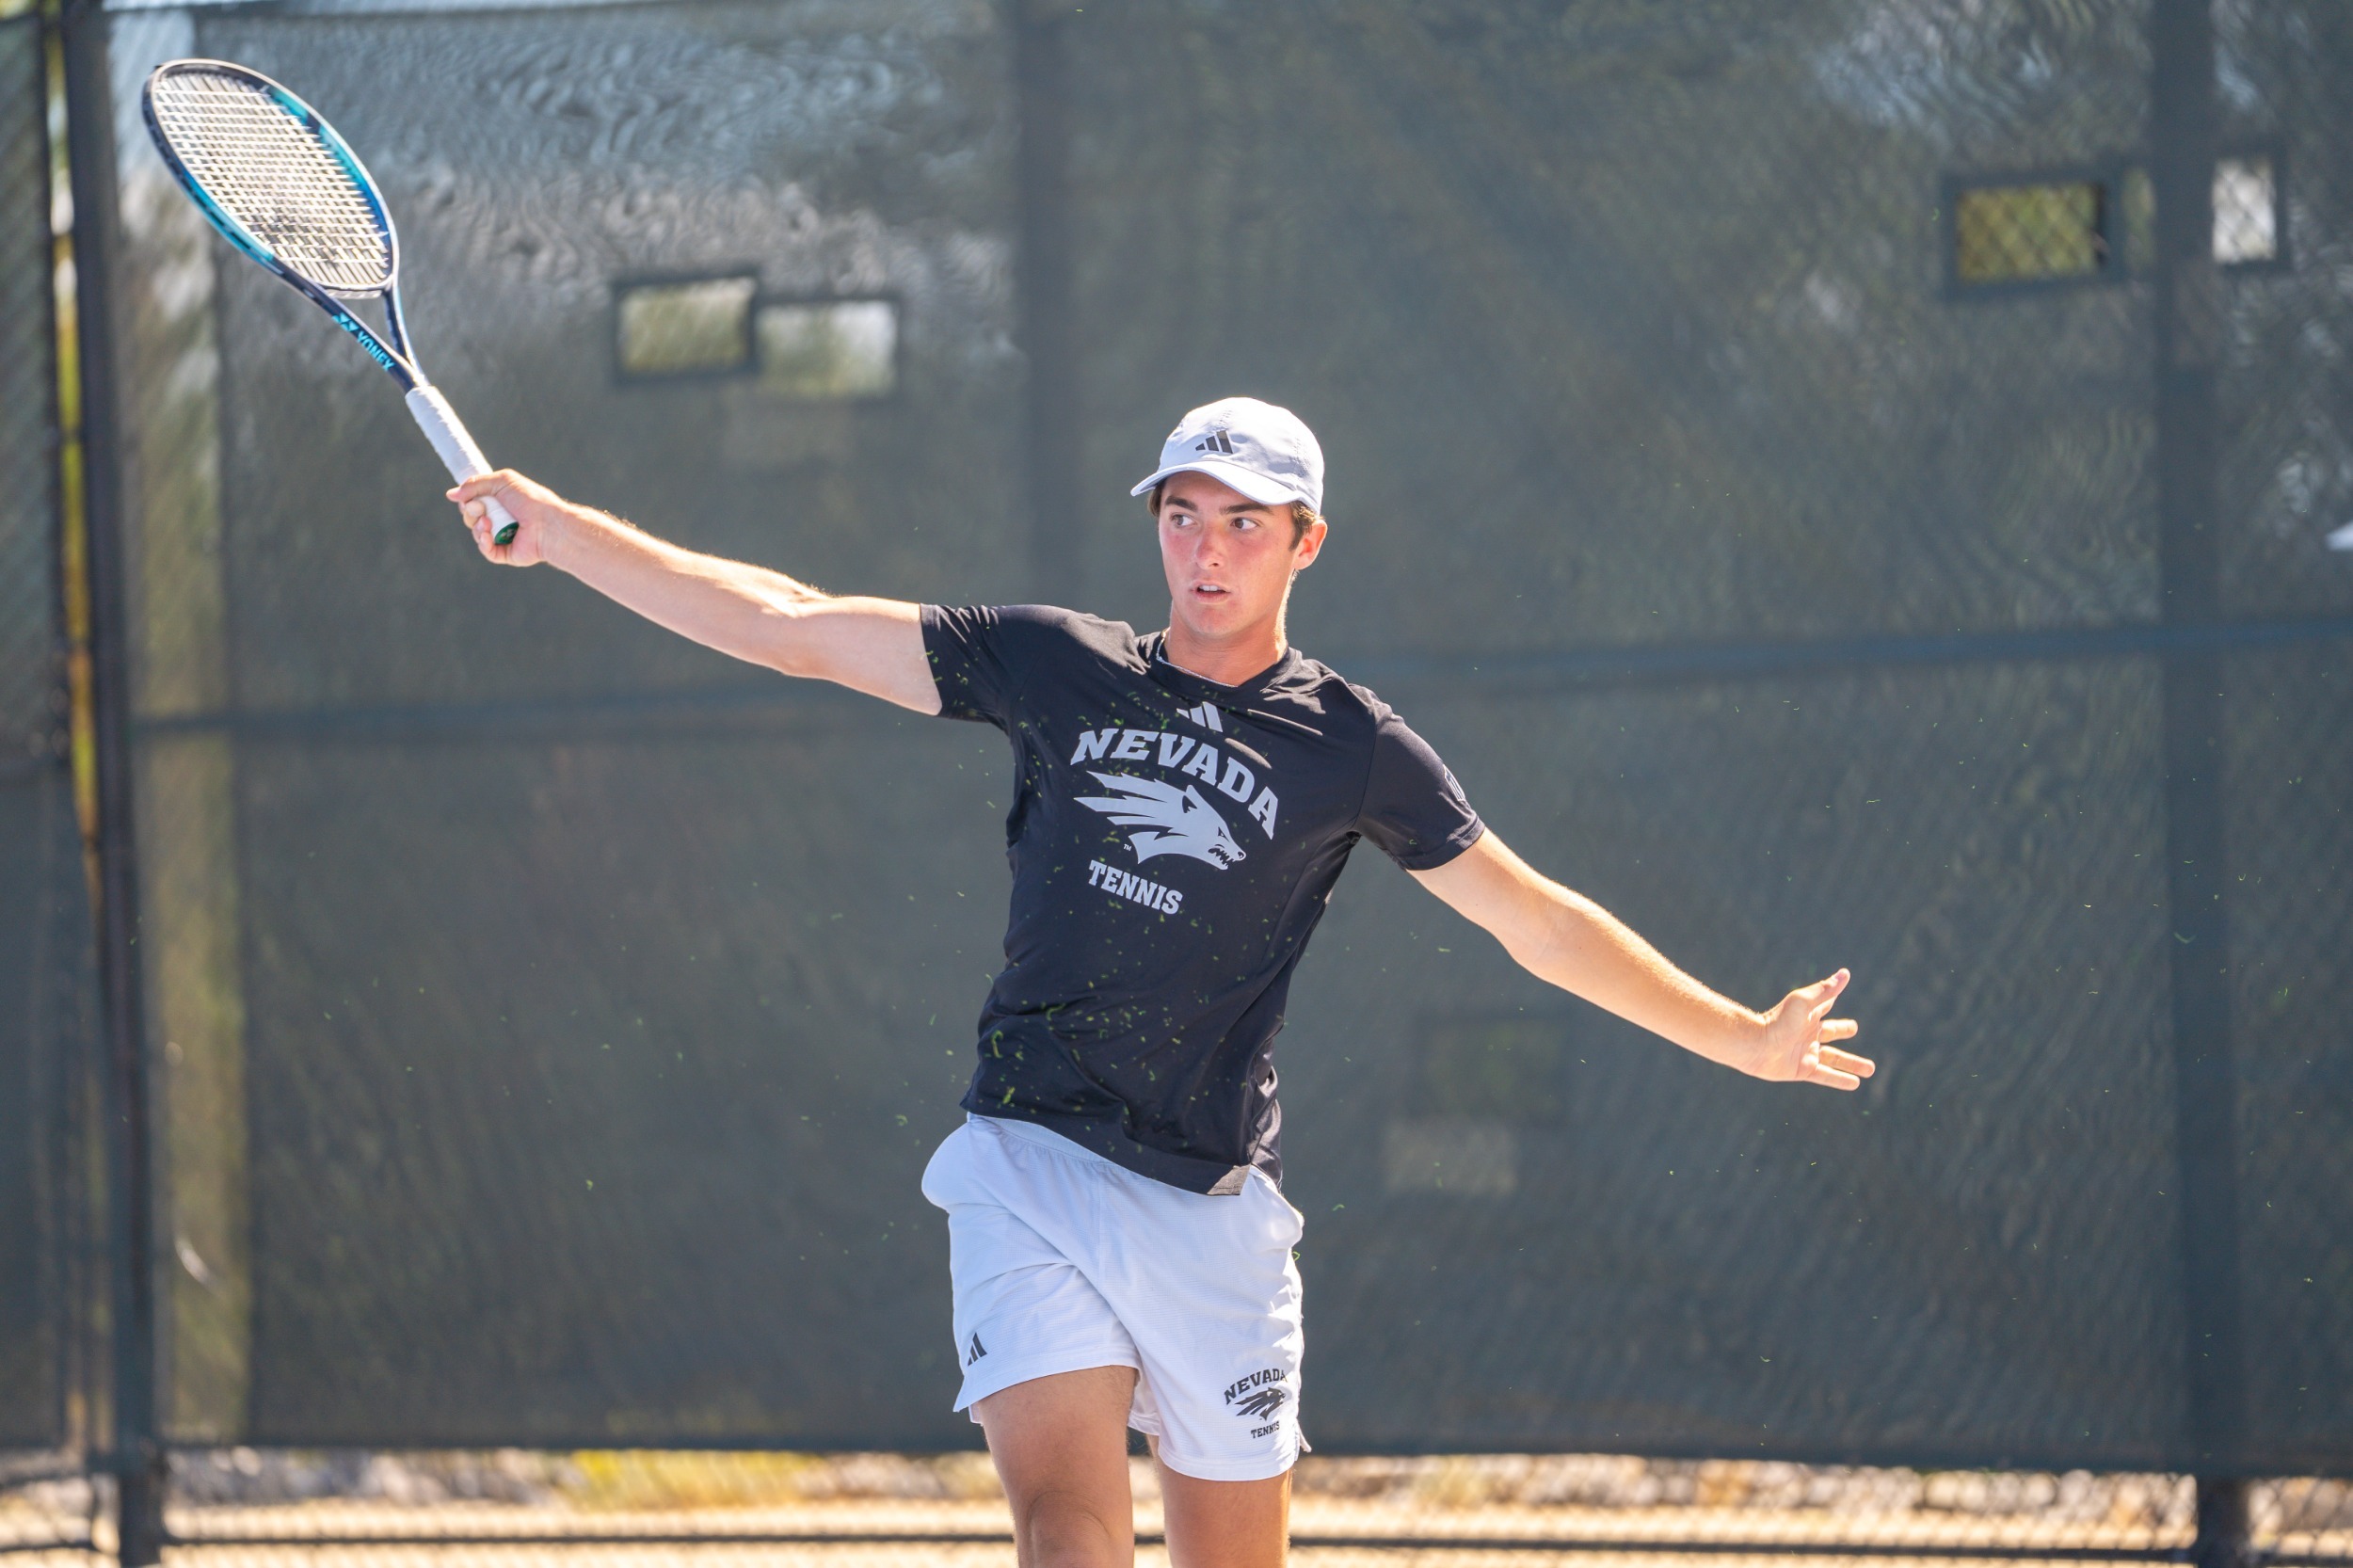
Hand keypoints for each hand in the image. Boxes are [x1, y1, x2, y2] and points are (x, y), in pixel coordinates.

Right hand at [447, 469, 566, 566]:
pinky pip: (486, 550)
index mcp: (501, 501)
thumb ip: (475, 484)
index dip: (466, 500)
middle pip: (471, 517)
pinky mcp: (506, 553)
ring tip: (488, 523)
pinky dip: (483, 543)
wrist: (548, 523)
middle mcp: (501, 518)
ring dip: (477, 526)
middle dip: (470, 512)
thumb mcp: (502, 481)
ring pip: (476, 533)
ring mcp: (503, 536)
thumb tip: (450, 494)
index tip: (467, 497)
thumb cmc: (530, 500)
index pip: (473, 501)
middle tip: (480, 508)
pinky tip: (487, 536)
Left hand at [1745, 968, 1872, 1089]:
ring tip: (1870, 1069)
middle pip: (1831, 1032)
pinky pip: (1826, 1076)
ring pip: (1834, 1059)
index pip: (1825, 1005)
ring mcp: (1806, 1053)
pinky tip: (1855, 1084)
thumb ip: (1826, 990)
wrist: (1756, 1045)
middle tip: (1853, 1028)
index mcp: (1809, 1016)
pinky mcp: (1802, 1070)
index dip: (1831, 998)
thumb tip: (1845, 973)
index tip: (1839, 989)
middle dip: (1842, 1029)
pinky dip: (1840, 1080)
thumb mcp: (1804, 1002)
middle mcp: (1808, 1034)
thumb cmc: (1778, 1020)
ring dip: (1852, 1063)